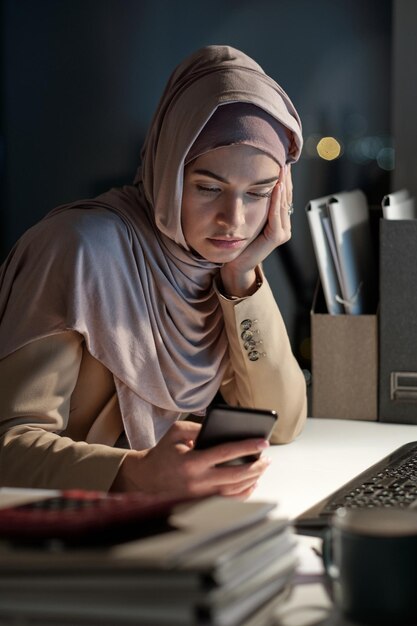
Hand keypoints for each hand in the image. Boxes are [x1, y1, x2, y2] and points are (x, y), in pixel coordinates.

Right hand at [111, 420, 270, 498]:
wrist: (146, 477)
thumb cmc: (163, 452)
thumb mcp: (176, 433)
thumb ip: (198, 428)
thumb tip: (224, 429)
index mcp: (192, 461)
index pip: (225, 453)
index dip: (246, 447)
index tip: (262, 442)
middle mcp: (198, 481)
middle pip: (235, 475)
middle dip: (256, 466)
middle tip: (267, 458)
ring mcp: (201, 496)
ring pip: (234, 491)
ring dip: (252, 479)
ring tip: (262, 467)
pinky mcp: (201, 503)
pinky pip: (228, 501)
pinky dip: (243, 493)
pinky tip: (251, 483)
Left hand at [220, 164, 292, 296]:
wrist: (235, 263)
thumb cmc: (238, 241)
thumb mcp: (248, 216)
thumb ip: (254, 202)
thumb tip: (250, 179)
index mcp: (278, 218)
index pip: (283, 192)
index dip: (283, 176)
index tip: (280, 158)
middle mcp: (283, 224)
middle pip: (286, 194)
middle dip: (285, 176)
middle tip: (283, 156)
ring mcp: (282, 230)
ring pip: (284, 202)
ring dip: (284, 183)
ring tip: (282, 166)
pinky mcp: (276, 236)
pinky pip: (277, 214)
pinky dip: (277, 199)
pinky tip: (277, 186)